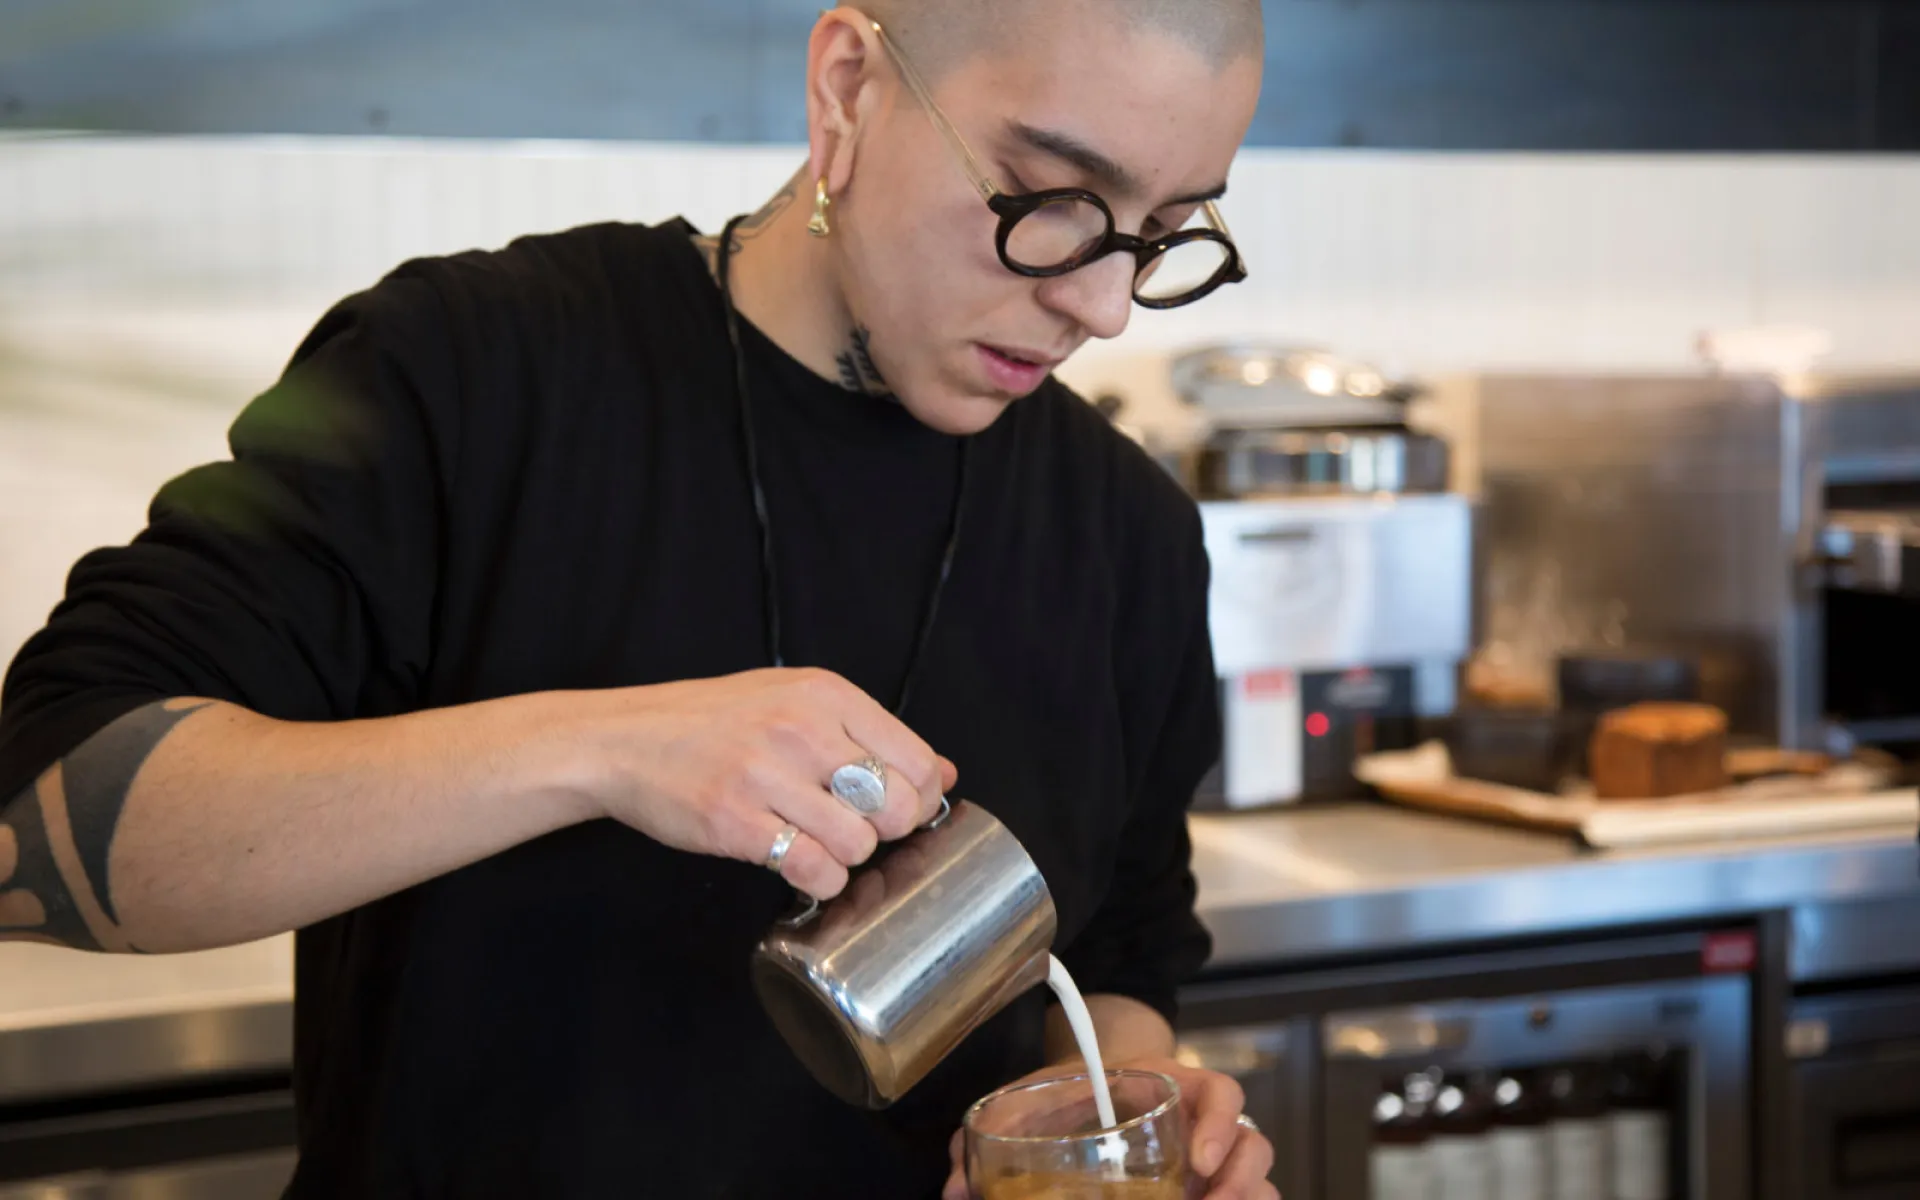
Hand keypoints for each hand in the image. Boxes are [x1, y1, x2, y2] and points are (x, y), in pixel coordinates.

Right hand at [570, 668, 954, 898]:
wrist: (624, 739)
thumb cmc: (715, 721)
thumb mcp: (796, 701)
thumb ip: (869, 733)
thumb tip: (943, 773)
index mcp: (825, 695)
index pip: (916, 761)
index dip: (918, 800)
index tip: (893, 810)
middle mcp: (801, 729)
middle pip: (894, 807)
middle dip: (885, 832)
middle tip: (854, 830)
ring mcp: (766, 776)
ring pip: (857, 844)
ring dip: (847, 859)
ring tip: (818, 845)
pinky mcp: (734, 822)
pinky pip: (811, 869)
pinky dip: (818, 880)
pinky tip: (800, 866)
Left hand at [940, 1057, 1277, 1199]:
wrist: (1089, 1095)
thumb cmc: (1073, 1096)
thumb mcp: (1037, 1099)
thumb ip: (995, 1132)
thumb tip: (956, 1187)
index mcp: (1172, 1086)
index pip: (1221, 1093)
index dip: (1220, 1123)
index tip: (1197, 1158)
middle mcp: (1203, 1125)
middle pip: (1253, 1146)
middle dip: (1242, 1181)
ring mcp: (1212, 1165)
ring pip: (1257, 1180)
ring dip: (1245, 1198)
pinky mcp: (1207, 1188)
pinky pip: (1246, 1197)